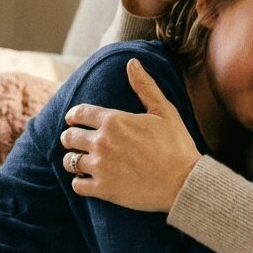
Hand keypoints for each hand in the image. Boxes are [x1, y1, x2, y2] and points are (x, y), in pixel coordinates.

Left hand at [59, 59, 201, 211]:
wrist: (184, 182)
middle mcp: (102, 142)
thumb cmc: (177, 145)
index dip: (73, 115)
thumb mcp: (164, 111)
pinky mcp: (103, 189)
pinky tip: (87, 180)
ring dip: (72, 159)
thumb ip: (145, 86)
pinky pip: (77, 185)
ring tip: (79, 161)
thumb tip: (132, 63)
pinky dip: (80, 182)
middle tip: (74, 140)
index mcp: (114, 120)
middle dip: (70, 136)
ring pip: (69, 161)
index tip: (72, 119)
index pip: (79, 113)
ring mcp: (100, 166)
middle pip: (69, 137)